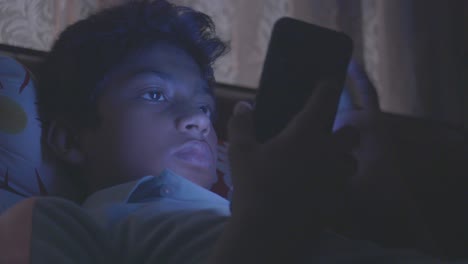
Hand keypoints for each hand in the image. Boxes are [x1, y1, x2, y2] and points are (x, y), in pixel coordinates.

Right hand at [227, 81, 358, 232]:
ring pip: (351, 161)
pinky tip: (321, 187)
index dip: (326, 88)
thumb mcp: (240, 153)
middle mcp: (327, 152)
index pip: (323, 101)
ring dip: (342, 158)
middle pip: (351, 133)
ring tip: (326, 163)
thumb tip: (243, 105)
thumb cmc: (254, 186)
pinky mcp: (338, 199)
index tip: (328, 82)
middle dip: (344, 130)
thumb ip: (242, 125)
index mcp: (305, 134)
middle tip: (327, 135)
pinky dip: (337, 182)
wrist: (269, 230)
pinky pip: (345, 185)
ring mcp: (336, 177)